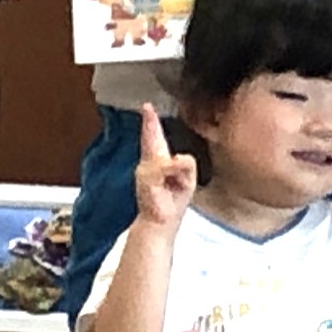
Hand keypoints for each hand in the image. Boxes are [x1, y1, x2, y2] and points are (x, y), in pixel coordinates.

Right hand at [130, 105, 196, 230]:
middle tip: (147, 108)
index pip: (154, 139)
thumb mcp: (186, 180)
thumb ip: (186, 165)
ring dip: (177, 169)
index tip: (147, 107)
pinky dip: (174, 172)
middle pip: (151, 140)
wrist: (159, 223)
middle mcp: (148, 164)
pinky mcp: (147, 178)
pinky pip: (166, 167)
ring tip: (176, 185)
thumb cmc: (171, 202)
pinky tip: (174, 183)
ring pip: (167, 159)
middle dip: (150, 125)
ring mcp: (145, 171)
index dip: (151, 123)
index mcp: (157, 162)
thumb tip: (178, 158)